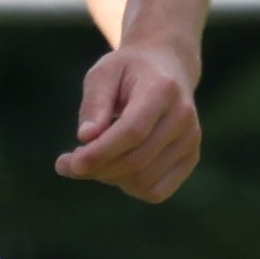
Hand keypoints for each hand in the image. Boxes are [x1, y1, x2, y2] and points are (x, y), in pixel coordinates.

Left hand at [56, 43, 199, 201]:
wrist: (167, 67)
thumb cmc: (127, 71)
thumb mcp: (103, 74)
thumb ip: (94, 103)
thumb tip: (86, 137)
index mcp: (162, 89)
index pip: (132, 132)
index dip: (100, 153)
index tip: (70, 163)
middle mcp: (183, 116)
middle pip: (136, 160)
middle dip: (97, 169)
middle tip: (68, 163)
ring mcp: (191, 139)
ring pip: (144, 180)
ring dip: (109, 178)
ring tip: (92, 159)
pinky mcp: (191, 157)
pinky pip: (156, 191)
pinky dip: (129, 187)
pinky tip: (115, 169)